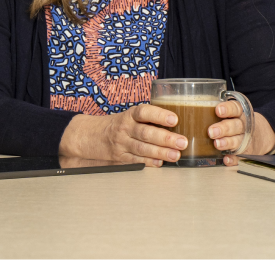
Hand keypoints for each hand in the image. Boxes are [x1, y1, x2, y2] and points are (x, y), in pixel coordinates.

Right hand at [59, 104, 187, 166]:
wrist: (92, 136)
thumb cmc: (121, 124)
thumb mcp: (132, 116)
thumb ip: (150, 119)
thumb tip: (179, 124)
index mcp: (130, 115)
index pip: (144, 112)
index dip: (159, 115)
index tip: (174, 119)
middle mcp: (125, 128)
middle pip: (146, 133)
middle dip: (166, 138)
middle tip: (182, 142)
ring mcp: (121, 144)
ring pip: (142, 148)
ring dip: (160, 152)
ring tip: (176, 155)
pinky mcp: (119, 157)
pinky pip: (135, 160)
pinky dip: (148, 162)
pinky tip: (160, 163)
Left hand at [209, 100, 274, 165]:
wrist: (261, 135)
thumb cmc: (239, 122)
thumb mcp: (235, 113)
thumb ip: (220, 112)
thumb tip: (196, 111)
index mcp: (241, 113)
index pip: (236, 108)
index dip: (228, 109)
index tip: (218, 110)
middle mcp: (244, 126)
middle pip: (236, 126)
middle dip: (224, 128)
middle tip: (212, 131)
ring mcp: (246, 140)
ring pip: (238, 141)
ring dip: (227, 143)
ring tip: (217, 144)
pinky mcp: (246, 153)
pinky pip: (240, 157)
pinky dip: (234, 159)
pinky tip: (226, 159)